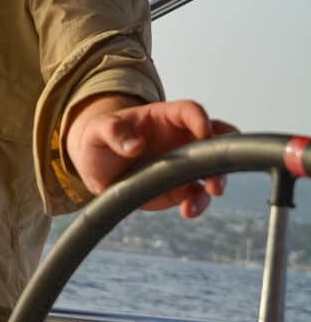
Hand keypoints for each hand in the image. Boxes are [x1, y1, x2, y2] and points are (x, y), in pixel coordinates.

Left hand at [65, 96, 237, 217]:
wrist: (98, 169)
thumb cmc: (100, 139)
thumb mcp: (98, 130)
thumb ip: (113, 132)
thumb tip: (134, 145)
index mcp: (164, 116)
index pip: (189, 111)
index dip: (200, 118)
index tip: (204, 131)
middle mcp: (181, 138)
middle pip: (215, 137)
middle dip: (224, 149)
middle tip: (219, 165)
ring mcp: (183, 164)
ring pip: (214, 168)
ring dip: (217, 179)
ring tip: (210, 192)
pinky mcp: (181, 188)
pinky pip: (198, 195)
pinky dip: (198, 203)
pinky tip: (187, 211)